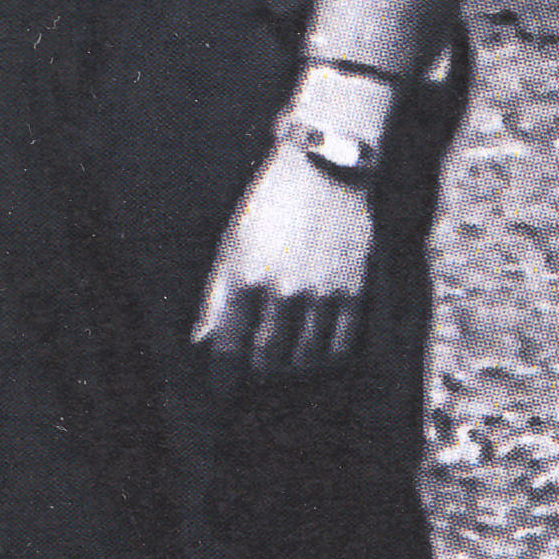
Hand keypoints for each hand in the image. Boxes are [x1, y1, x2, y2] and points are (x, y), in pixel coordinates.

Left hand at [195, 146, 379, 382]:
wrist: (326, 170)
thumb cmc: (270, 206)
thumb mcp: (232, 244)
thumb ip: (217, 296)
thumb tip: (203, 341)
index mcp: (247, 277)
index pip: (231, 348)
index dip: (224, 377)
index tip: (223, 388)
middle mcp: (286, 291)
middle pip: (269, 362)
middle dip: (258, 373)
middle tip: (255, 371)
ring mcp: (324, 294)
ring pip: (306, 360)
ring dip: (291, 369)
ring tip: (285, 362)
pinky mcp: (355, 293)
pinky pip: (340, 347)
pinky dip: (326, 359)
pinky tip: (316, 353)